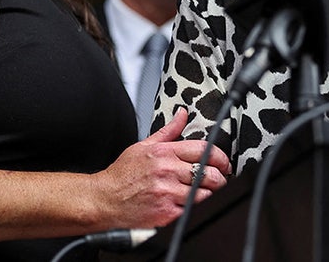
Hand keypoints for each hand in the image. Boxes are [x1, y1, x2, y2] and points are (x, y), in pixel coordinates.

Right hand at [96, 109, 231, 227]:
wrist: (103, 201)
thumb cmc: (122, 175)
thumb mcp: (143, 147)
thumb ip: (168, 131)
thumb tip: (182, 114)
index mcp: (164, 153)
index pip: (203, 150)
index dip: (220, 157)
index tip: (224, 163)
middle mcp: (167, 171)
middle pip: (208, 173)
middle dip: (219, 177)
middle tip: (220, 180)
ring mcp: (167, 193)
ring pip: (204, 193)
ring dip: (208, 194)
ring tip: (203, 192)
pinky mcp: (166, 213)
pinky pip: (191, 210)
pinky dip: (193, 207)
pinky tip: (186, 204)